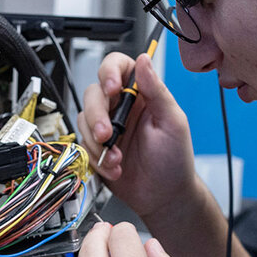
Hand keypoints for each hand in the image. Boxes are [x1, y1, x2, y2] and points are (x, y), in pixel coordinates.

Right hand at [77, 52, 196, 226]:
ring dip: (96, 141)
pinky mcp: (96, 147)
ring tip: (116, 158)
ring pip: (83, 118)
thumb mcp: (173, 122)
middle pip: (94, 93)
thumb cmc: (174, 160)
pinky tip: (114, 167)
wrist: (163, 197)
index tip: (111, 89)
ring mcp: (107, 127)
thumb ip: (157, 90)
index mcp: (141, 94)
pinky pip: (82, 144)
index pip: (118, 67)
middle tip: (107, 134)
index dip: (109, 73)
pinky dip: (95, 157)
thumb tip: (144, 60)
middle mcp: (121, 107)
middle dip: (96, 115)